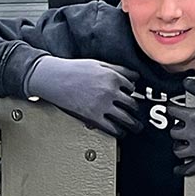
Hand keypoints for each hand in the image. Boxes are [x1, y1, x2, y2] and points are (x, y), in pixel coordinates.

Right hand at [23, 56, 140, 136]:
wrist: (55, 79)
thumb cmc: (74, 70)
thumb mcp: (99, 63)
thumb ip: (118, 69)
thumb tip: (134, 76)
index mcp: (113, 76)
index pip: (132, 87)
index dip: (133, 92)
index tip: (133, 96)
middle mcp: (110, 91)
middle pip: (132, 104)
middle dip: (137, 110)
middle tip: (139, 114)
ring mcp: (102, 105)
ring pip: (126, 118)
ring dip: (134, 124)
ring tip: (136, 127)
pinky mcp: (93, 117)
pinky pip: (112, 128)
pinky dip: (120, 132)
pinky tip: (121, 132)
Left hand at [171, 85, 194, 174]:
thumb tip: (187, 82)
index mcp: (193, 117)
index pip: (173, 112)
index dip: (172, 108)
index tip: (173, 107)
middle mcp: (192, 134)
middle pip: (174, 133)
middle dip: (176, 128)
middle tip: (180, 125)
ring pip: (179, 151)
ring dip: (178, 147)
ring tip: (180, 144)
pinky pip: (191, 168)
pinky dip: (183, 170)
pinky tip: (179, 169)